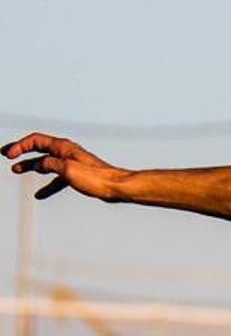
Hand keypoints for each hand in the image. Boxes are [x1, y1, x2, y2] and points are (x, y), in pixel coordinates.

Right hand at [3, 133, 125, 200]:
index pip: (36, 140)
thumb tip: (40, 164)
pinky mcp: (76, 175)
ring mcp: (71, 163)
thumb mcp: (67, 169)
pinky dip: (47, 184)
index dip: (20, 146)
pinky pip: (57, 178)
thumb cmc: (95, 177)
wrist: (115, 187)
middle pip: (39, 148)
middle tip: (7, 156)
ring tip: (16, 170)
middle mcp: (67, 152)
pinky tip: (40, 194)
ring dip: (30, 166)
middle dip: (22, 152)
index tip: (9, 155)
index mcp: (64, 147)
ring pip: (46, 163)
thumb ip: (50, 164)